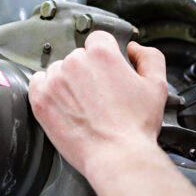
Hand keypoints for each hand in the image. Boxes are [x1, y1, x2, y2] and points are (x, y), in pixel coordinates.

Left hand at [29, 31, 166, 178]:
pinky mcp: (41, 100)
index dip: (106, 54)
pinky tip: (63, 105)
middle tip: (98, 94)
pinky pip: (38, 83)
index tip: (106, 70)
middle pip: (78, 56)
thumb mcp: (156, 85)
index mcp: (102, 54)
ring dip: (67, 81)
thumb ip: (149, 57)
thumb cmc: (136, 126)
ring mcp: (55, 81)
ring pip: (58, 70)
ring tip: (83, 104)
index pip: (98, 39)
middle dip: (87, 71)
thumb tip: (133, 49)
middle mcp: (75, 62)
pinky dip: (47, 90)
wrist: (118, 157)